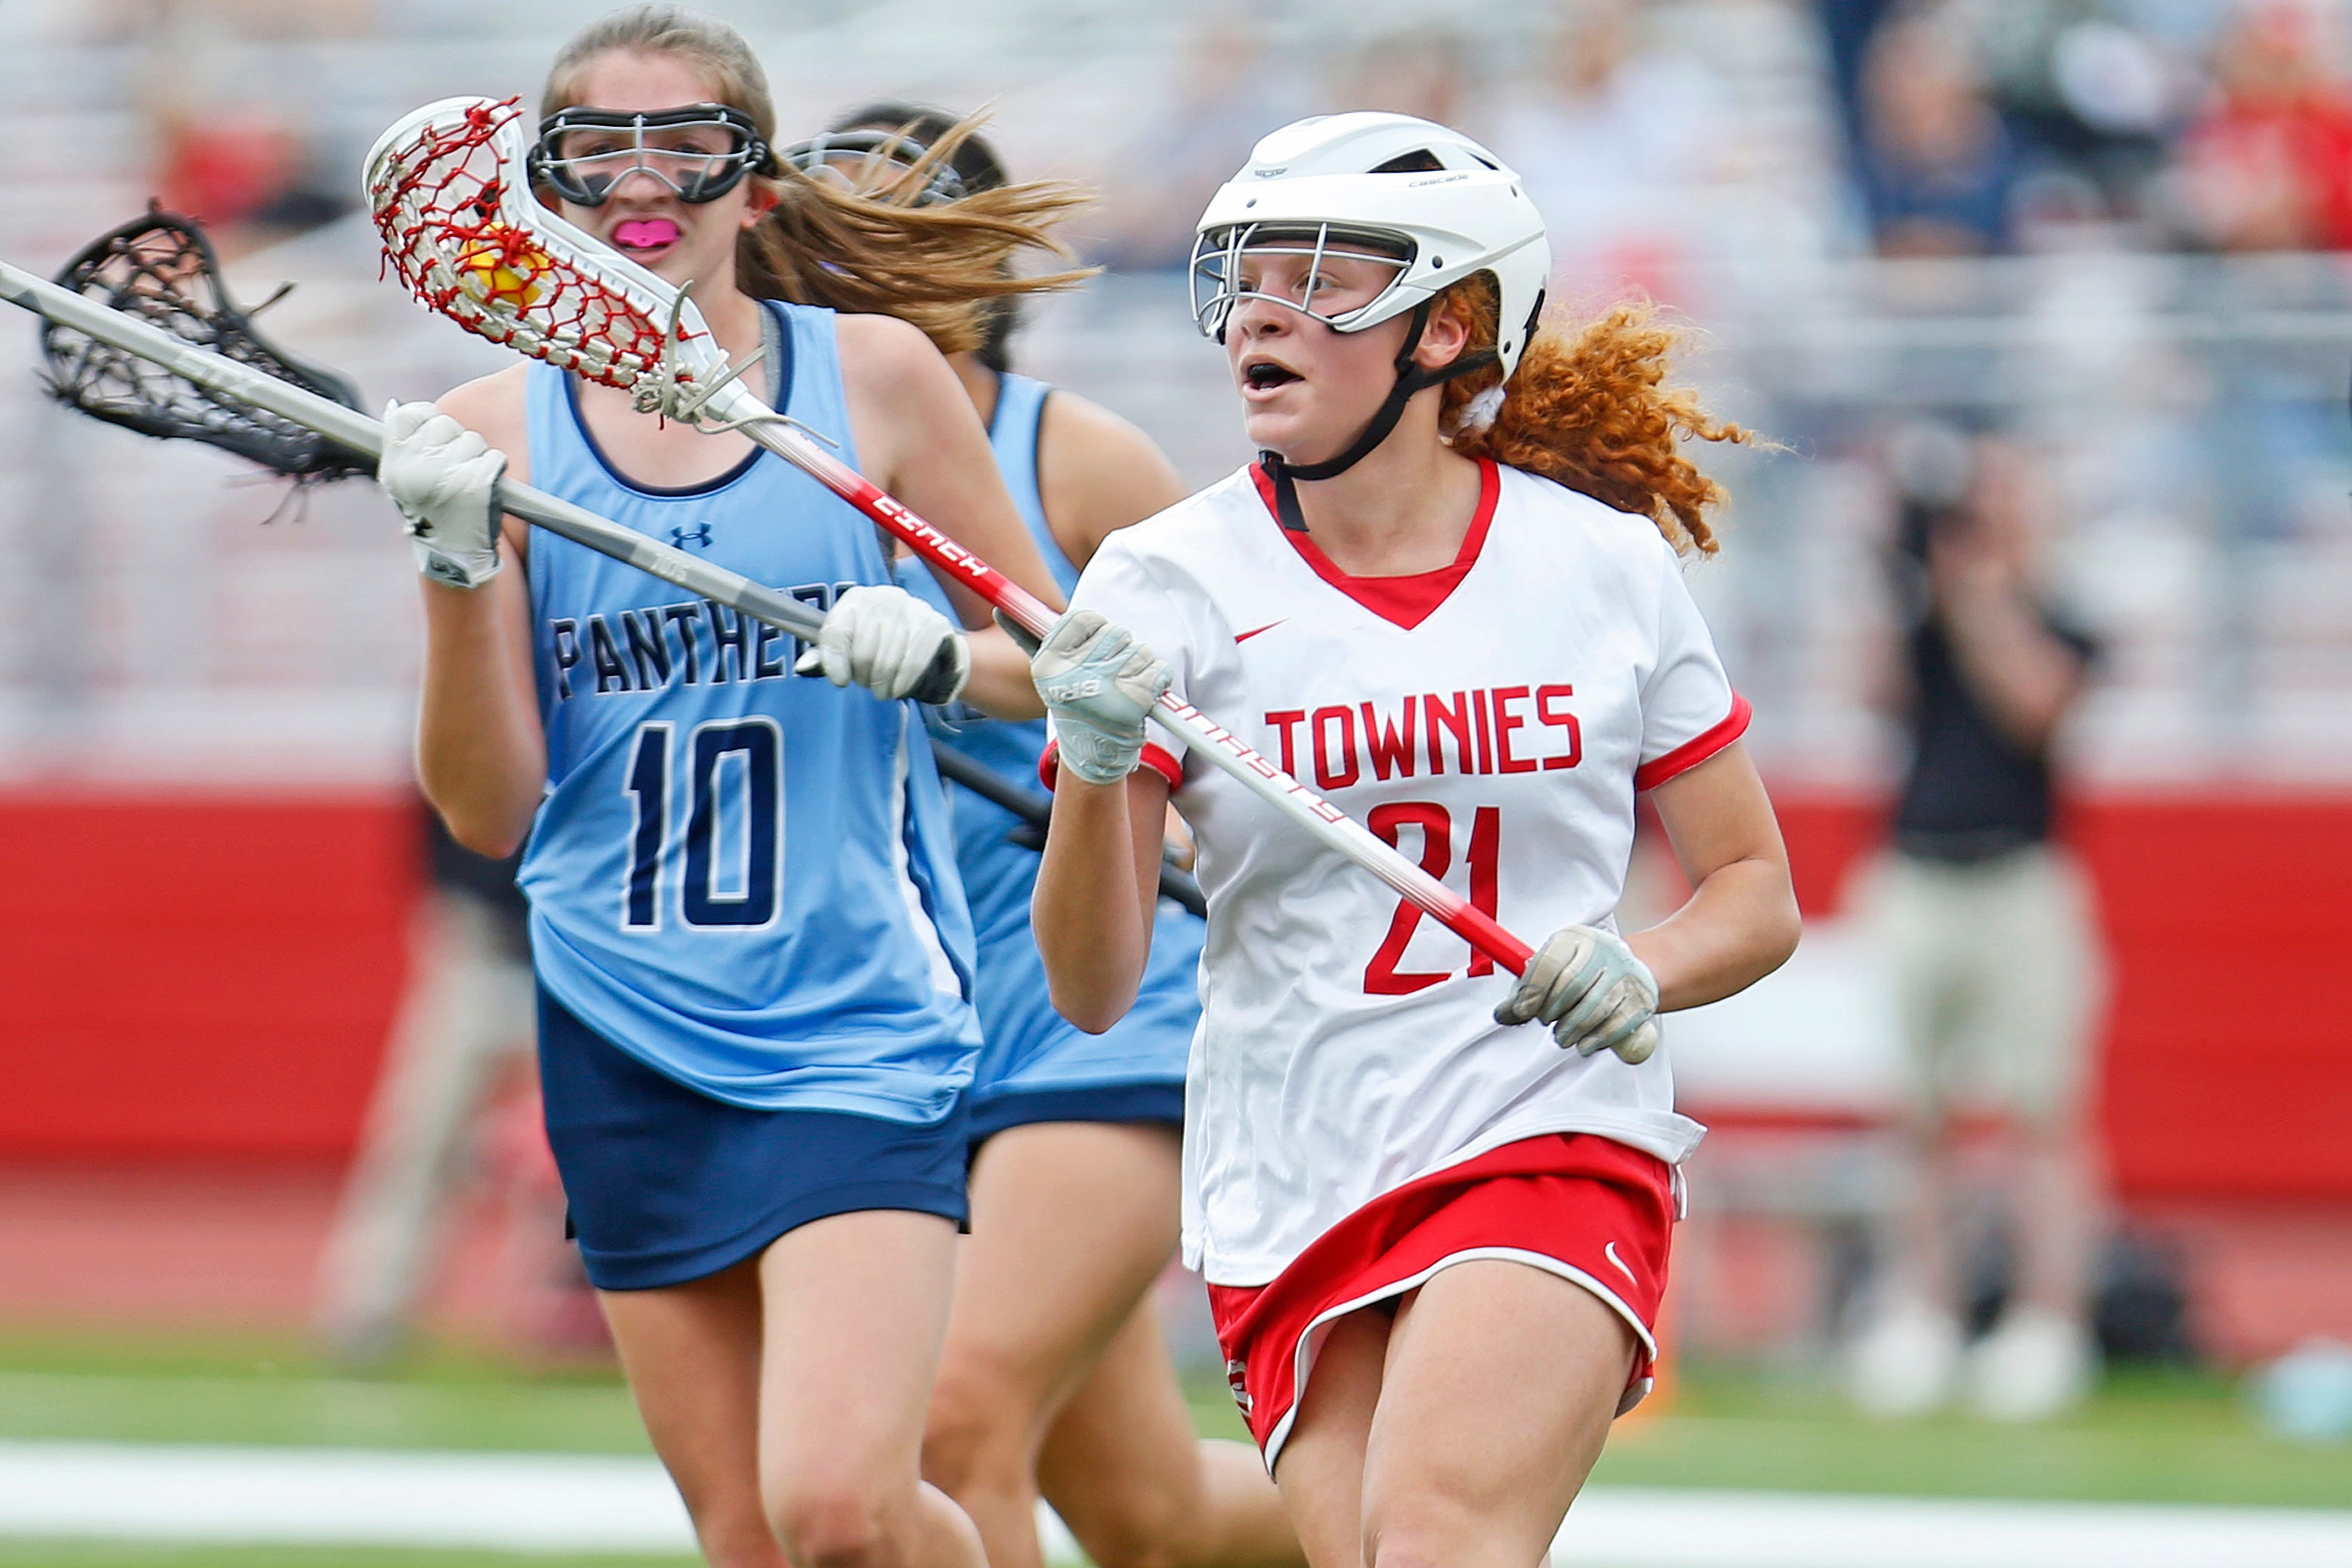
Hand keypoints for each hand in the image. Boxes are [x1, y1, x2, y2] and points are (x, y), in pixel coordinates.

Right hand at [379, 400, 505, 588]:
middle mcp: (419, 469)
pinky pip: (494, 457)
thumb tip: (396, 406)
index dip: (426, 418)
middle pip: (445, 424)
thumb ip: (402, 446)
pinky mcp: (479, 485)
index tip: (435, 434)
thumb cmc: (430, 515)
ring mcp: (449, 477)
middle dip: (454, 441)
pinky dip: (495, 469)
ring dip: (475, 456)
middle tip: (452, 470)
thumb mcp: (402, 482)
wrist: (453, 557)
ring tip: (465, 484)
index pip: (408, 415)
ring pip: (472, 439)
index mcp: (395, 466)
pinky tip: (485, 489)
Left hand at [794, 585, 969, 702]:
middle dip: (864, 677)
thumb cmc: (882, 644)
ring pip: (888, 662)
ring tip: (883, 690)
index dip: (834, 662)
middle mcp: (884, 597)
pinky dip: (903, 683)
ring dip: (883, 685)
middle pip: (864, 652)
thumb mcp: (852, 644)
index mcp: (856, 599)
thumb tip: (803, 666)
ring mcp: (913, 608)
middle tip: (868, 684)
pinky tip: (899, 688)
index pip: (836, 632)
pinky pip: (914, 664)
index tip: (840, 681)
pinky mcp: (934, 625)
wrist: (931, 639)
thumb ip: (828, 655)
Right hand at [1032, 610, 1170, 785]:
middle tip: (1109, 677)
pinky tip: (1141, 698)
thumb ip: (1032, 638)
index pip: (1083, 617)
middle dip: (1119, 651)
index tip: (1095, 645)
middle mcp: (1075, 673)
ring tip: (1122, 689)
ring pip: (1140, 651)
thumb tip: (1002, 609)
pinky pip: (1159, 669)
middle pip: (1117, 632)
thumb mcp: (1048, 674)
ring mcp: (1105, 687)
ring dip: (1139, 668)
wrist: (1092, 755)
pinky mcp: (1134, 701)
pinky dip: (1157, 681)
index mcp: (1050, 662)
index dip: (1096, 628)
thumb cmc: (1072, 704)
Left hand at [1494, 925, 1660, 1063]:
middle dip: (1552, 1011)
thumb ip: (1524, 993)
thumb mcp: (1549, 973)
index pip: (1550, 963)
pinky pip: (1618, 1023)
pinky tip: (1585, 1044)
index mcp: (1574, 938)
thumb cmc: (1579, 974)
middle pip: (1572, 984)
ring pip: (1596, 1007)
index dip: (1533, 991)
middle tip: (1547, 1022)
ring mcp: (1627, 973)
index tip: (1523, 1011)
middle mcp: (1603, 949)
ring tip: (1563, 1037)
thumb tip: (1502, 1015)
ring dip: (1573, 1029)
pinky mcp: (1642, 998)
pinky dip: (1598, 1039)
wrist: (1628, 972)